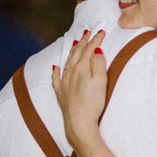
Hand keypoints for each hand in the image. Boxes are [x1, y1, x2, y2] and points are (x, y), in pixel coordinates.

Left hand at [52, 30, 107, 148]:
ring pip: (67, 61)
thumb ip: (98, 63)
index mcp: (81, 68)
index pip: (89, 49)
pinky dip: (55, 70)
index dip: (96, 40)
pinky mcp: (61, 94)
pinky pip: (56, 78)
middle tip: (87, 32)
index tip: (101, 32)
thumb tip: (96, 50)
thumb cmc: (92, 103)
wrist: (79, 124)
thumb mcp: (101, 81)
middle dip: (83, 41)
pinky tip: (55, 67)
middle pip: (77, 52)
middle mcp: (70, 72)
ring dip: (72, 51)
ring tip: (75, 42)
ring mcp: (64, 83)